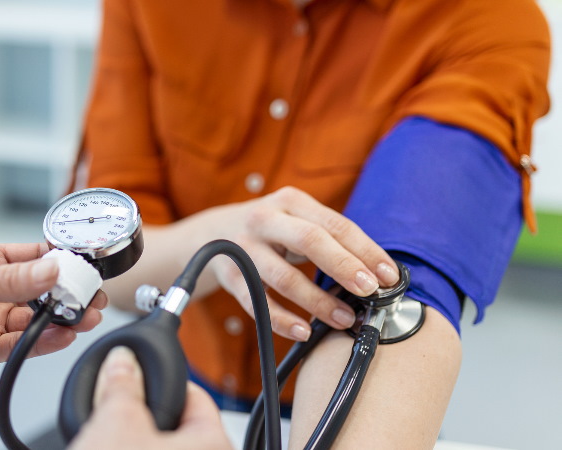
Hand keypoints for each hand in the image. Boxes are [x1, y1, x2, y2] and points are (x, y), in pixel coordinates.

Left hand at [0, 243, 106, 389]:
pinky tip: (61, 336)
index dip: (59, 261)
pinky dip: (45, 342)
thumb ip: (12, 279)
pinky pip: (24, 344)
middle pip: (40, 290)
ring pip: (36, 319)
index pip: (32, 256)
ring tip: (84, 318)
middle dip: (67, 293)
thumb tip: (51, 268)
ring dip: (61, 319)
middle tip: (91, 296)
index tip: (83, 267)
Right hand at [69, 347, 231, 449]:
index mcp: (214, 444)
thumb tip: (122, 360)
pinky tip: (105, 447)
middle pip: (177, 420)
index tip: (138, 369)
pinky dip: (129, 448)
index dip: (162, 375)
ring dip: (132, 435)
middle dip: (143, 409)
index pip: (196, 394)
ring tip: (105, 435)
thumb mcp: (115, 424)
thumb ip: (121, 384)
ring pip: (159, 443)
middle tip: (114, 403)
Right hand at [184, 187, 398, 340]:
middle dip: (344, 267)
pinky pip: (256, 302)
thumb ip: (328, 238)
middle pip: (310, 241)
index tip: (389, 275)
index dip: (365, 250)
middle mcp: (265, 219)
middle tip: (370, 291)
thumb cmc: (270, 232)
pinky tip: (303, 332)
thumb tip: (376, 273)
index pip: (335, 224)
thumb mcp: (295, 220)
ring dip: (318, 301)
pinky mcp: (230, 275)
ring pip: (284, 277)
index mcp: (291, 202)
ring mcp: (244, 247)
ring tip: (345, 319)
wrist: (210, 234)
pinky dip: (281, 319)